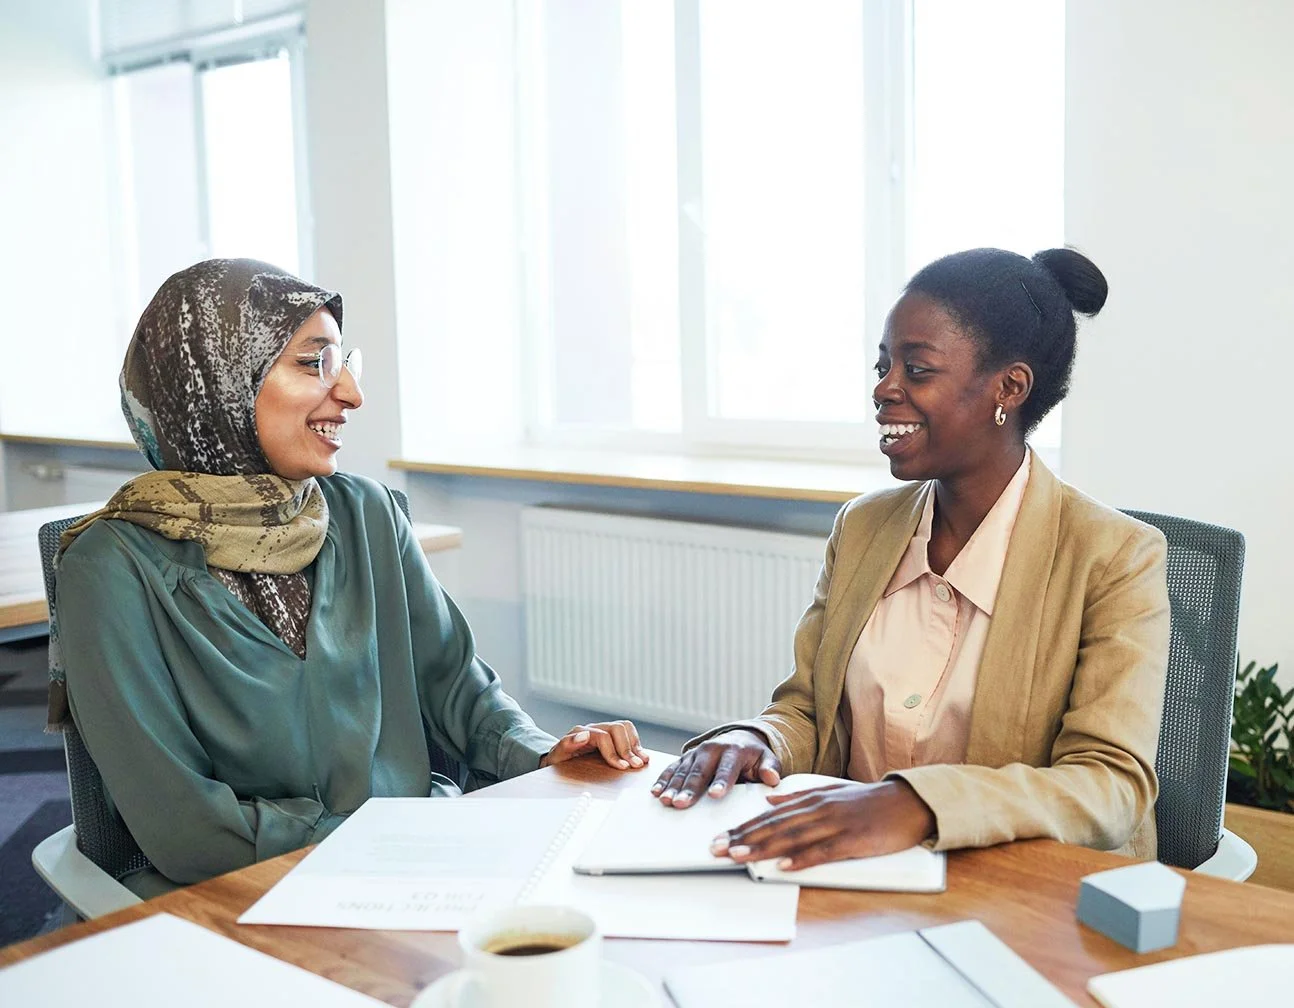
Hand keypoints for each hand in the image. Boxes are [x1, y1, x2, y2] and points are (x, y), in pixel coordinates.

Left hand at [539, 720, 648, 770]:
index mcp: (581, 732)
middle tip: (635, 766)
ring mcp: (604, 731)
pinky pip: (628, 733)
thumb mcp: (556, 756)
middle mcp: (594, 728)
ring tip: (641, 761)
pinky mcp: (612, 737)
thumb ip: (566, 745)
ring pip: (625, 727)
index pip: (603, 736)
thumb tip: (584, 735)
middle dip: (627, 749)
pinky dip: (636, 744)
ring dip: (635, 744)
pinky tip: (641, 756)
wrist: (558, 762)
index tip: (623, 767)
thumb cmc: (558, 762)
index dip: (614, 752)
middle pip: (617, 728)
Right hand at [650, 730, 780, 807]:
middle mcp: (713, 749)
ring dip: (673, 786)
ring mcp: (697, 753)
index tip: (715, 795)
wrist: (740, 738)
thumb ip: (771, 769)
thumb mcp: (767, 759)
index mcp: (734, 751)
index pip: (727, 768)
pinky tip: (656, 792)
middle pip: (700, 771)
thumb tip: (772, 778)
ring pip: (683, 771)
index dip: (721, 781)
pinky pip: (672, 768)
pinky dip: (663, 780)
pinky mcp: (686, 757)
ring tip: (666, 801)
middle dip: (690, 788)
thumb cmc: (754, 756)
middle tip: (681, 804)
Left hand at [709, 779, 935, 869]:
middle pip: (774, 826)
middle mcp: (818, 809)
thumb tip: (769, 801)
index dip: (743, 827)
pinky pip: (822, 851)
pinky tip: (783, 866)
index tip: (720, 837)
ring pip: (792, 837)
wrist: (906, 802)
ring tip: (739, 855)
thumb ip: (798, 797)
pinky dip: (801, 859)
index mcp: (812, 799)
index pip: (770, 815)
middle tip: (717, 848)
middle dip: (743, 838)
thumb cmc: (868, 801)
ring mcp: (835, 824)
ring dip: (763, 847)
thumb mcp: (829, 792)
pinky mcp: (852, 841)